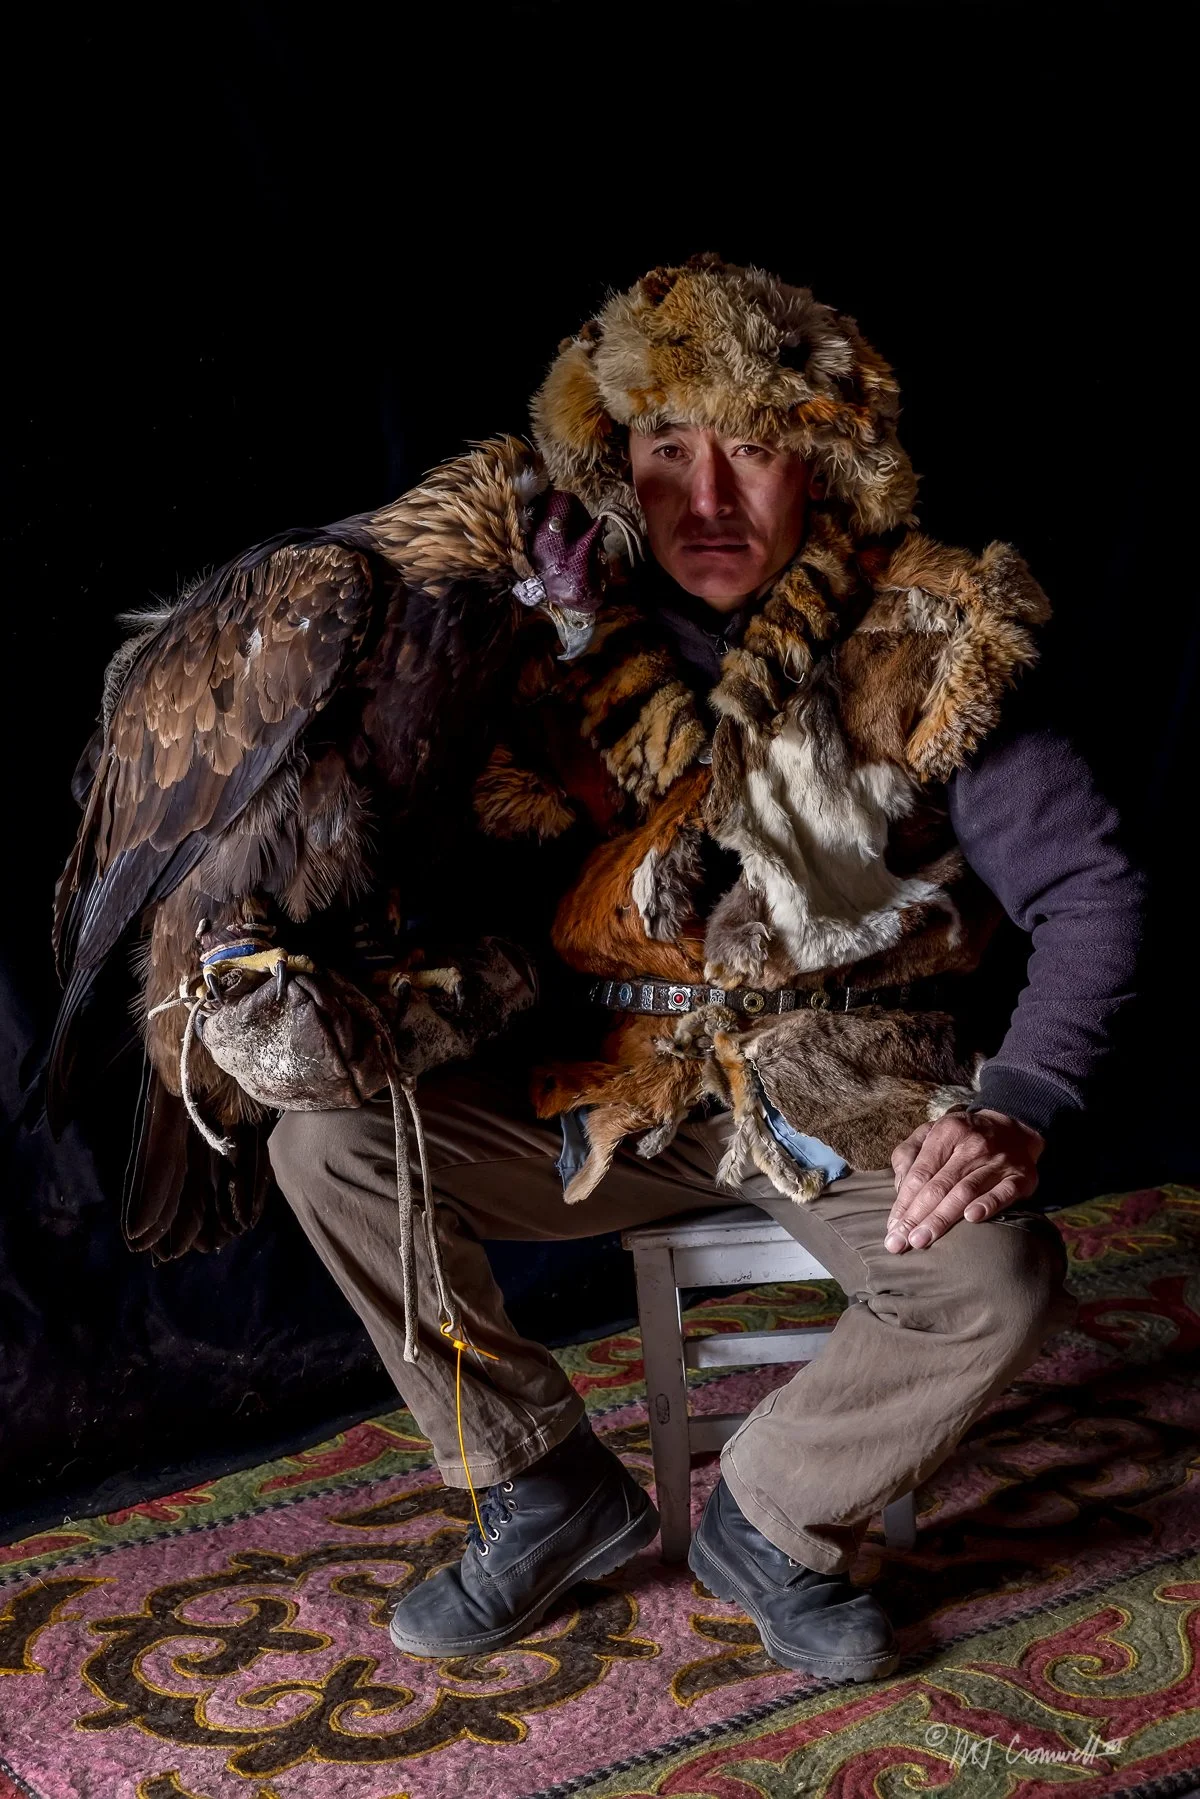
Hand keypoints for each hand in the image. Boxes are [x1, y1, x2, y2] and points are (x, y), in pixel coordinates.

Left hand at [886, 1108, 1043, 1252]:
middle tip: (900, 1242)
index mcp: (947, 1132)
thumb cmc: (962, 1139)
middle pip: (939, 1185)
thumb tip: (899, 1186)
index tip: (892, 1228)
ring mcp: (998, 1161)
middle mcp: (972, 1145)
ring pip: (965, 1191)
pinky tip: (971, 1219)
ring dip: (942, 1218)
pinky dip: (988, 1205)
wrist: (1013, 1129)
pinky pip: (1003, 1193)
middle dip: (917, 1216)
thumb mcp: (932, 1133)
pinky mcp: (1020, 1177)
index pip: (920, 1172)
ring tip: (921, 1240)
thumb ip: (909, 1154)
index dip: (904, 1202)